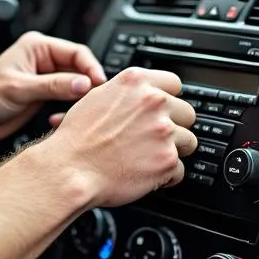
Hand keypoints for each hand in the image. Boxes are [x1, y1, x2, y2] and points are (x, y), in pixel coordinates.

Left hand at [0, 31, 107, 146]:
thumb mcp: (19, 89)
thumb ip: (53, 86)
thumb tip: (83, 83)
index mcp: (37, 47)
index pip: (76, 52)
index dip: (91, 68)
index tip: (99, 84)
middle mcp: (44, 60)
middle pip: (80, 68)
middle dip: (89, 84)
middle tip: (97, 100)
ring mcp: (46, 79)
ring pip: (77, 85)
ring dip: (82, 97)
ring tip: (87, 110)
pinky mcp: (45, 96)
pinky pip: (69, 99)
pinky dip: (73, 108)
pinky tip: (69, 117)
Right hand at [37, 67, 197, 207]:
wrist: (70, 169)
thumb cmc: (77, 138)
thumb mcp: (97, 98)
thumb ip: (127, 93)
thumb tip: (141, 96)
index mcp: (136, 82)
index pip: (175, 84)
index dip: (169, 100)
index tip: (165, 111)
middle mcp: (153, 102)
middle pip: (187, 113)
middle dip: (174, 127)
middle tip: (153, 139)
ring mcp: (164, 131)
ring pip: (188, 142)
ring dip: (172, 151)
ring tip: (147, 158)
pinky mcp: (167, 160)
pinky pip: (179, 170)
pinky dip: (165, 176)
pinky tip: (145, 173)